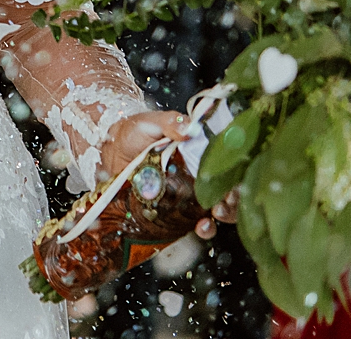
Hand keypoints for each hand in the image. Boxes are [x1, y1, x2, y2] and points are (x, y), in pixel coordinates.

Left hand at [98, 110, 236, 236]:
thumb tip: (187, 128)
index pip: (232, 161)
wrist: (111, 151)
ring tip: (217, 212)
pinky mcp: (181, 208)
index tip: (237, 180)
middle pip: (233, 187)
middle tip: (226, 200)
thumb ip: (169, 122)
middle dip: (236, 197)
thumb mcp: (151, 122)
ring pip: (223, 206)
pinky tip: (202, 227)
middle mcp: (204, 171)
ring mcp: (195, 192)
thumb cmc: (135, 132)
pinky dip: (206, 227)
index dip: (239, 171)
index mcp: (203, 149)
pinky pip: (200, 221)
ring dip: (227, 213)